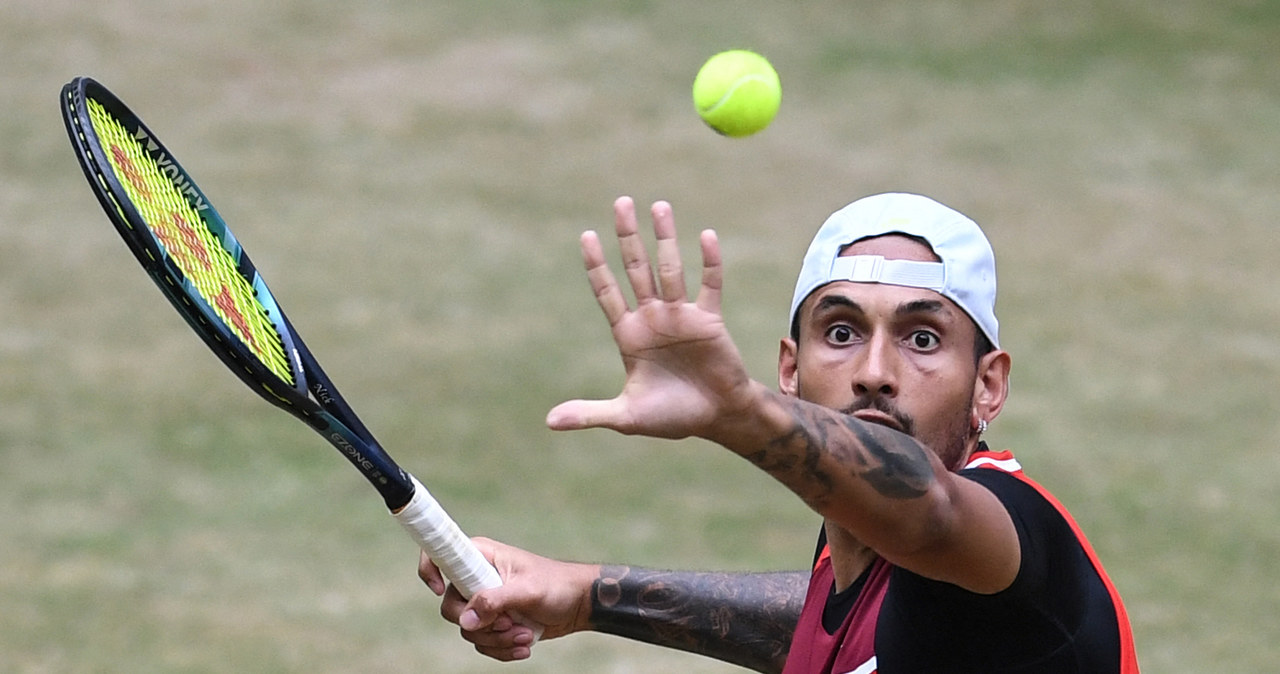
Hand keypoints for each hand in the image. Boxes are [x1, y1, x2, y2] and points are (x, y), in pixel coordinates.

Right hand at [419, 538, 596, 661]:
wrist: (578, 605)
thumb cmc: (557, 586)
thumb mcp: (527, 591)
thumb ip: (494, 601)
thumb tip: (465, 620)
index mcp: (480, 556)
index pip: (439, 554)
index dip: (429, 570)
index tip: (440, 590)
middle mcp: (476, 578)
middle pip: (452, 608)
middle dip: (480, 625)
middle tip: (508, 625)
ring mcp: (483, 602)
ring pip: (469, 631)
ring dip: (497, 640)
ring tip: (525, 635)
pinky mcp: (493, 622)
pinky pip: (482, 643)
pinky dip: (502, 649)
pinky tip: (525, 645)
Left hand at [546, 196, 755, 441]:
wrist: (716, 418)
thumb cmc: (671, 417)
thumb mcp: (626, 415)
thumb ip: (589, 413)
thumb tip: (548, 422)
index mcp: (628, 335)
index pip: (607, 291)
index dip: (596, 265)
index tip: (586, 236)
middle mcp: (652, 318)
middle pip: (636, 269)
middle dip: (627, 237)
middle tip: (621, 202)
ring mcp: (680, 315)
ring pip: (670, 269)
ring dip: (665, 238)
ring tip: (658, 205)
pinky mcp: (709, 320)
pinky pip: (709, 285)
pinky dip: (709, 262)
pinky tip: (705, 235)